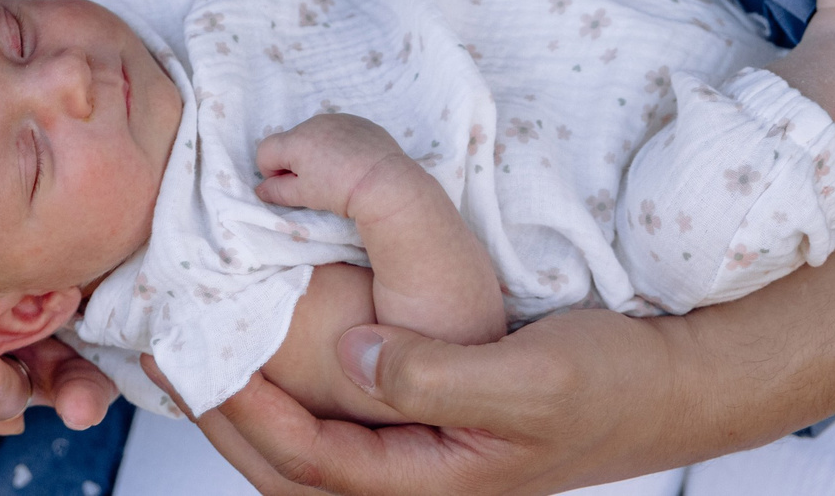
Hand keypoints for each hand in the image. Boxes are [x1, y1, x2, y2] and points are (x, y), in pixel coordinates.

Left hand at [195, 308, 729, 495]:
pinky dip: (290, 395)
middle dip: (222, 417)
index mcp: (432, 483)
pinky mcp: (429, 430)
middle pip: (290, 470)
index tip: (197, 354)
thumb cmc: (610, 381)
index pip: (307, 461)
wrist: (671, 384)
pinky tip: (267, 352)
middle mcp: (418, 482)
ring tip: (197, 351)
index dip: (243, 411)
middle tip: (163, 355)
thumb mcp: (528, 374)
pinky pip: (338, 424)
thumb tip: (354, 358)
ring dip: (248, 408)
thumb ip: (437, 375)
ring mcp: (423, 460)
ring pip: (308, 450)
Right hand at [255, 113, 424, 224]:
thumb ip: (277, 191)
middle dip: (296, 161)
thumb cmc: (340, 191)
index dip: (272, 173)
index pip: (265, 151)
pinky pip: (340, 132)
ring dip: (318, 152)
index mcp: (296, 140)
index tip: (291, 187)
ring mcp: (339, 119)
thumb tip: (261, 189)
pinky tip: (355, 163)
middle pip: (291, 141)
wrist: (386, 182)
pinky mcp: (360, 122)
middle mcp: (314, 122)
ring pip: (316, 135)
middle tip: (318, 183)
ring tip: (339, 174)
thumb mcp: (304, 195)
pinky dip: (340, 145)